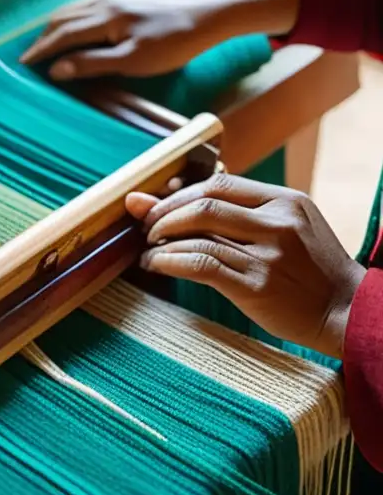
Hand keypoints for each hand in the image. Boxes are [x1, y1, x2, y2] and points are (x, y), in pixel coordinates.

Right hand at [18, 0, 300, 81]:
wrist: (207, 17)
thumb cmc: (173, 43)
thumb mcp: (133, 61)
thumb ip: (92, 64)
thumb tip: (56, 69)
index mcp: (104, 18)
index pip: (61, 35)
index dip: (40, 51)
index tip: (23, 66)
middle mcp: (103, 3)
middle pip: (61, 19)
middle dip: (41, 39)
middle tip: (26, 59)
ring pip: (71, 12)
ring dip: (53, 29)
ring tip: (41, 46)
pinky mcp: (122, 0)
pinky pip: (83, 9)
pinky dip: (68, 21)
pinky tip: (70, 31)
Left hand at [125, 174, 365, 359]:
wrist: (349, 312)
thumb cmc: (310, 267)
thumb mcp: (287, 225)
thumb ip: (237, 210)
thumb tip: (172, 192)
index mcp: (285, 201)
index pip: (219, 182)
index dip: (180, 192)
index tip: (158, 204)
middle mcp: (278, 223)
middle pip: (204, 204)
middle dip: (164, 214)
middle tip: (145, 227)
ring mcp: (269, 256)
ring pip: (198, 236)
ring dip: (161, 241)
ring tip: (147, 249)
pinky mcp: (257, 287)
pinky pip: (200, 265)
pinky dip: (169, 262)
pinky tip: (155, 265)